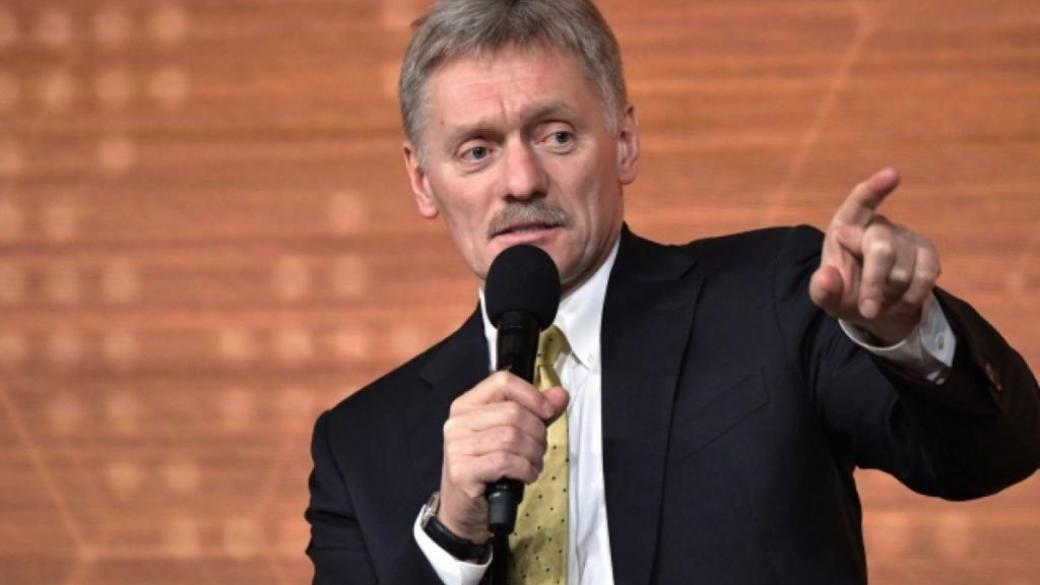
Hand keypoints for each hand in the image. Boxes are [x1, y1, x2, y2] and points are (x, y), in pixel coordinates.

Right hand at [437, 371, 568, 542]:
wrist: (463, 511)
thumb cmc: (488, 471)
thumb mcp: (513, 437)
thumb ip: (536, 414)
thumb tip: (561, 395)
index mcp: (467, 405)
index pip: (503, 382)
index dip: (532, 395)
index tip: (548, 412)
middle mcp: (458, 422)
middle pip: (512, 412)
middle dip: (537, 433)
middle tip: (539, 450)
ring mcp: (457, 446)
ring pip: (511, 437)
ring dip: (533, 454)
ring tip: (532, 465)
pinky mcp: (461, 470)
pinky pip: (506, 461)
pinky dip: (524, 469)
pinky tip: (525, 476)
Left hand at [809, 167, 940, 344]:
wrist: (874, 307)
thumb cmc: (844, 293)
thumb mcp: (826, 297)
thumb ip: (822, 289)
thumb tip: (826, 276)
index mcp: (844, 228)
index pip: (860, 201)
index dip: (875, 188)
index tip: (893, 174)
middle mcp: (876, 226)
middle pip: (882, 248)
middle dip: (875, 283)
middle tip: (868, 309)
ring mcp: (904, 236)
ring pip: (905, 267)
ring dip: (893, 294)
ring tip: (882, 300)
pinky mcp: (926, 250)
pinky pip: (929, 271)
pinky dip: (915, 294)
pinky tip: (904, 301)